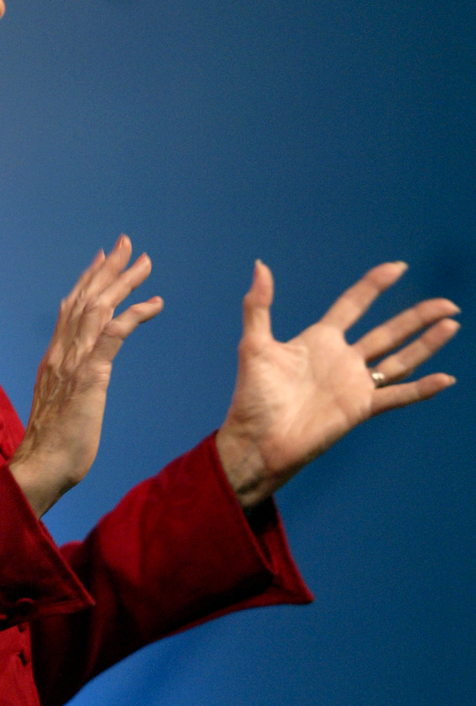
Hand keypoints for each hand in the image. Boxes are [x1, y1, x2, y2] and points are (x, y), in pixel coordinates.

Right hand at [10, 236, 162, 516]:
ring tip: (145, 262)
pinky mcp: (90, 376)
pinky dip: (134, 315)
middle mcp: (62, 352)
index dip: (87, 281)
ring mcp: (74, 362)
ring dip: (123, 282)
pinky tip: (154, 303)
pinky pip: (114, 336)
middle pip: (85, 298)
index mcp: (55, 357)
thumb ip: (66, 383)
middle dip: (107, 269)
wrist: (41, 466)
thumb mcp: (59, 404)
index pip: (70, 308)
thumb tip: (75, 378)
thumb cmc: (52, 445)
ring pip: (98, 308)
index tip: (101, 259)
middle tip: (127, 243)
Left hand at [216, 260, 458, 507]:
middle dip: (417, 316)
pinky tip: (446, 379)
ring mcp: (354, 384)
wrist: (257, 440)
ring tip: (452, 325)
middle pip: (388, 331)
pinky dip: (422, 389)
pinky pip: (397, 396)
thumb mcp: (254, 345)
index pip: (354, 304)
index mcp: (319, 339)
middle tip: (448, 303)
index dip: (375, 284)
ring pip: (400, 359)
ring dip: (426, 344)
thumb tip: (260, 265)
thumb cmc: (253, 396)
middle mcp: (342, 359)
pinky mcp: (360, 409)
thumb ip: (258, 305)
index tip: (399, 267)